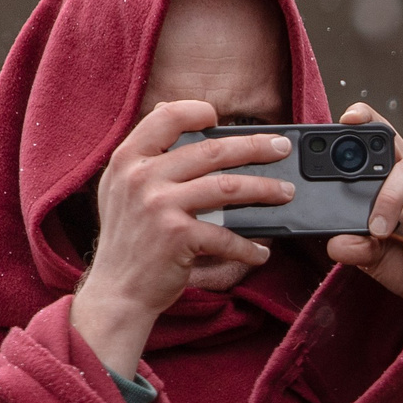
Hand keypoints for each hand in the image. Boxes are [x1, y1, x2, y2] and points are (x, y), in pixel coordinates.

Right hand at [71, 101, 295, 375]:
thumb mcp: (121, 189)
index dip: (195, 111)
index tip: (220, 116)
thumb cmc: (128, 240)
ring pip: (227, 186)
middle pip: (211, 150)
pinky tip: (262, 250)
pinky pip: (226, 234)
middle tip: (282, 147)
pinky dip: (249, 245)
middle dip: (255, 147)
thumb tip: (173, 115)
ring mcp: (159, 205)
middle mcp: (141, 177)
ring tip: (286, 192)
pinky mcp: (177, 236)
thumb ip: (146, 157)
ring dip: (264, 189)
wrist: (116, 290)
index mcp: (127, 160)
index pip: (165, 117)